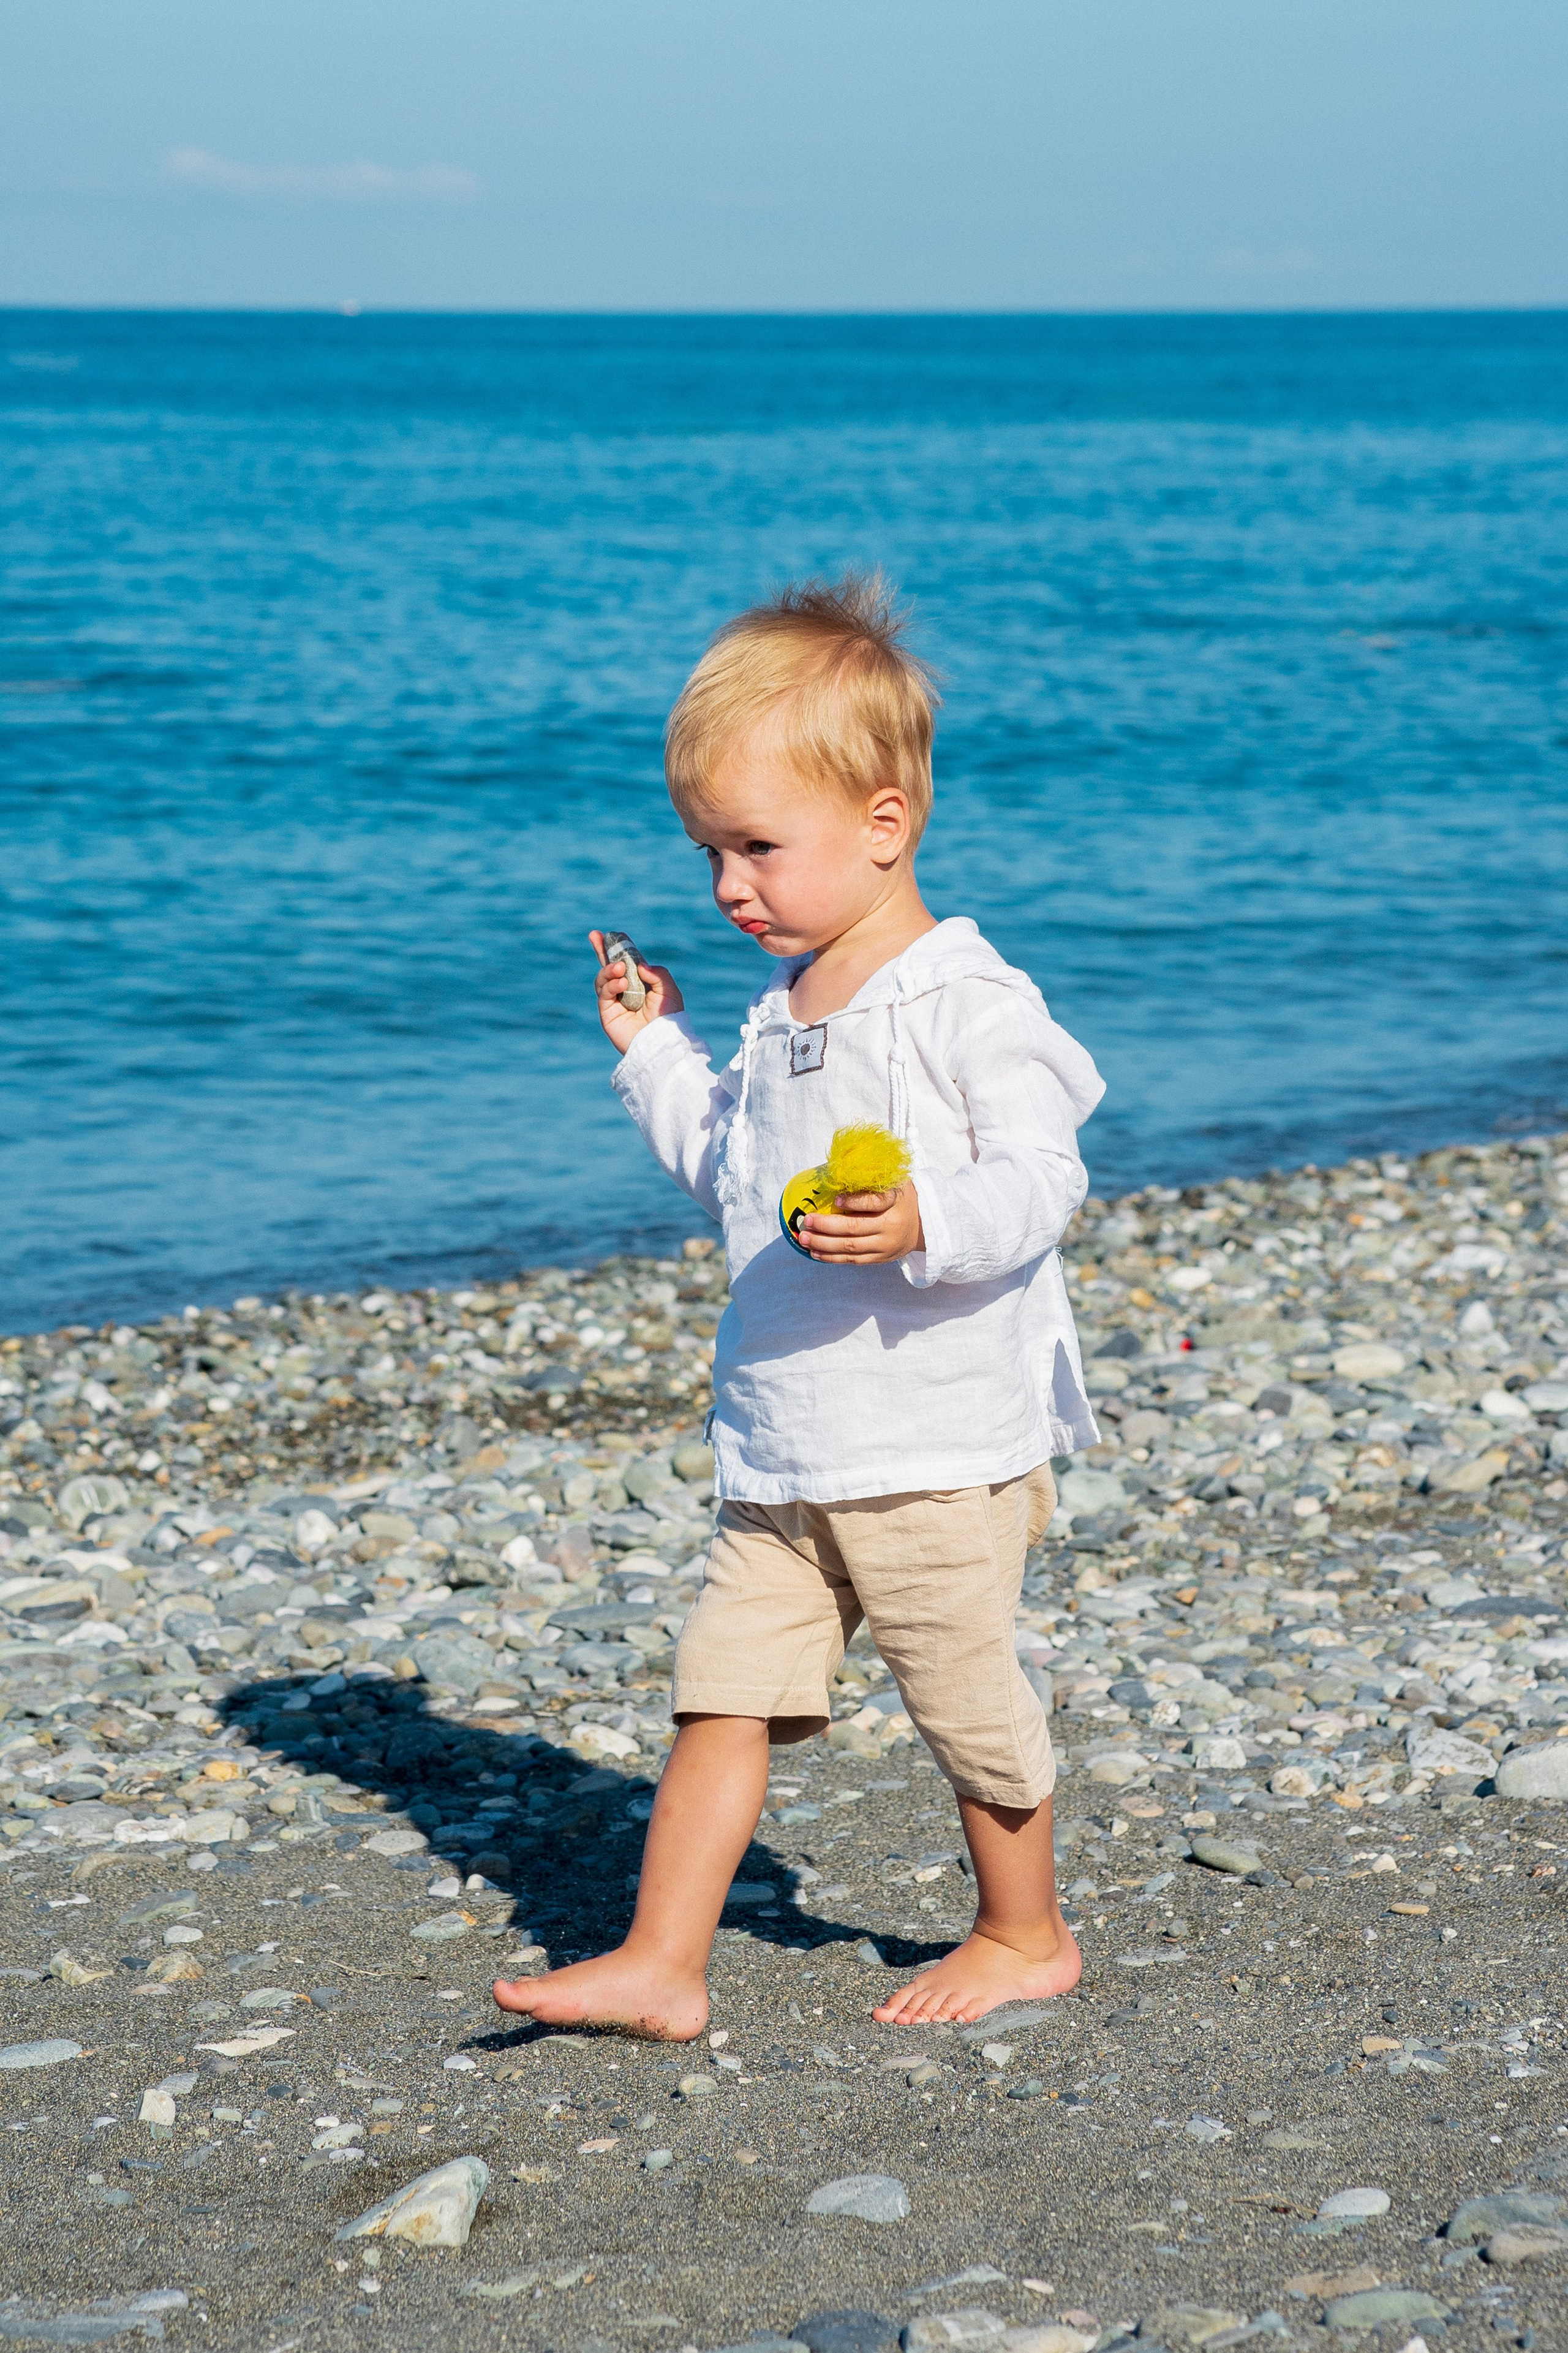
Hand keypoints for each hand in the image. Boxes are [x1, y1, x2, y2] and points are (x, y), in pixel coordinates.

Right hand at [590, 930, 683, 1053]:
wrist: (662, 1043)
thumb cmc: (670, 1019)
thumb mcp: (670, 991)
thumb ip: (658, 973)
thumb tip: (640, 965)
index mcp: (641, 983)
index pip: (628, 962)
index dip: (620, 948)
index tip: (614, 933)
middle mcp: (626, 991)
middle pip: (609, 966)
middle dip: (601, 950)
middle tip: (595, 935)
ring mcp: (616, 1001)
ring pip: (603, 978)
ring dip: (609, 969)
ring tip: (619, 969)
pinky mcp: (607, 1013)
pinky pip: (603, 993)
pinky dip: (611, 985)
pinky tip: (622, 984)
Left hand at [799, 1184, 923, 1265]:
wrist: (925, 1224)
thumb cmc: (901, 1198)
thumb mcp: (894, 1183)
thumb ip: (871, 1181)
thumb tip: (837, 1174)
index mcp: (895, 1203)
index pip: (874, 1202)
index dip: (853, 1202)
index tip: (836, 1200)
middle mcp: (891, 1227)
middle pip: (854, 1228)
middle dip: (826, 1226)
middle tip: (807, 1221)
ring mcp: (885, 1246)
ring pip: (850, 1248)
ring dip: (823, 1245)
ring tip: (804, 1239)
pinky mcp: (881, 1258)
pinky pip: (854, 1260)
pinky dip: (832, 1258)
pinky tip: (815, 1253)